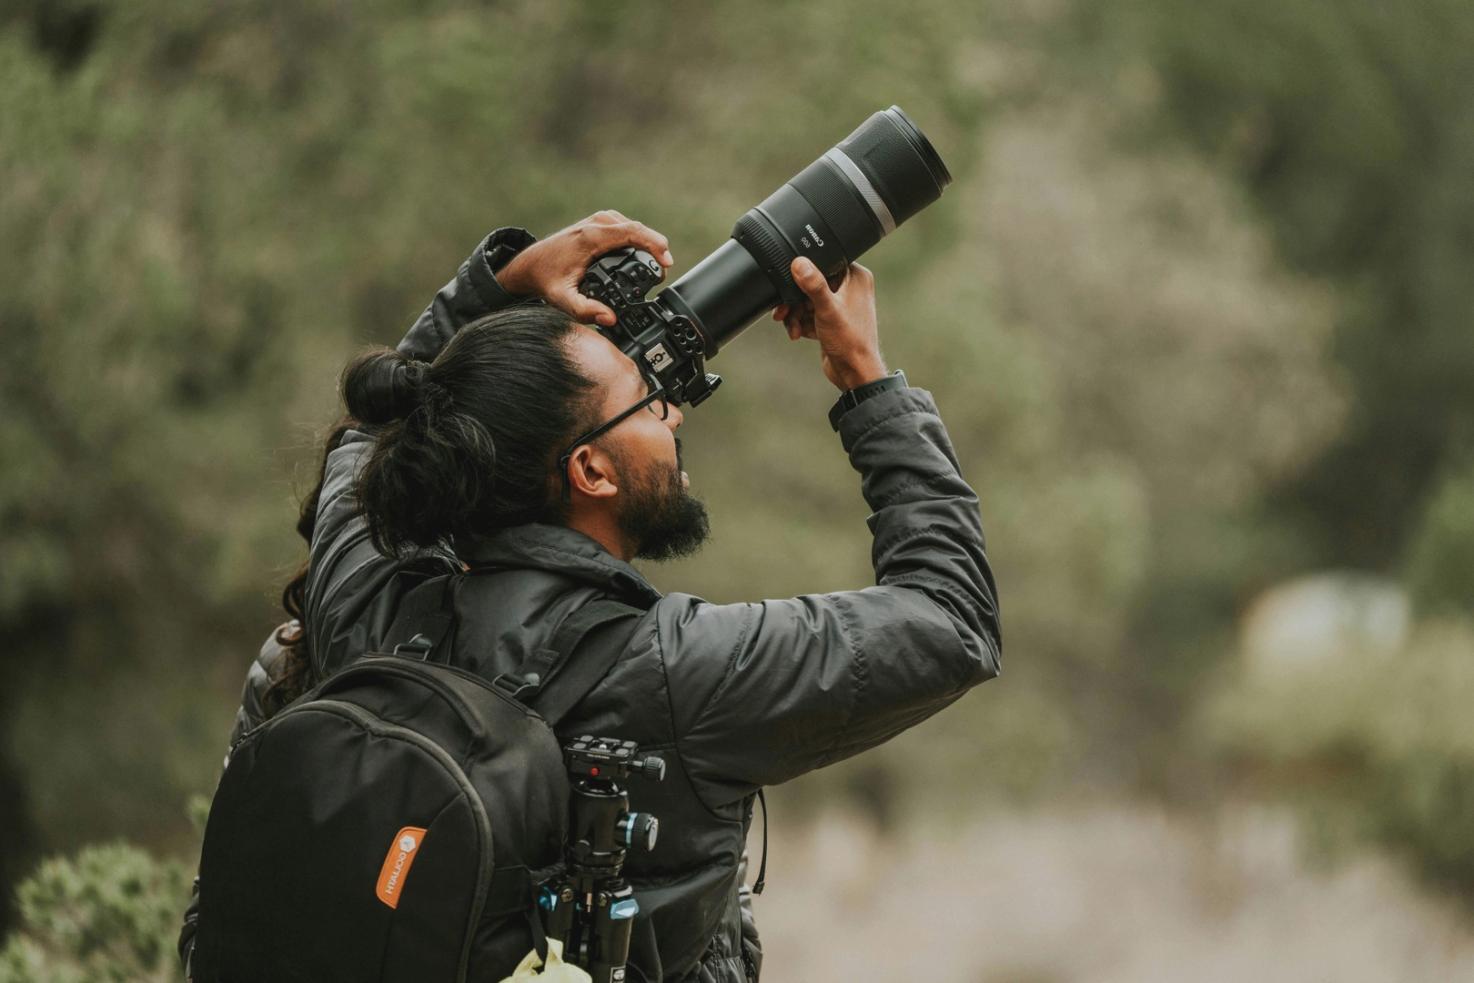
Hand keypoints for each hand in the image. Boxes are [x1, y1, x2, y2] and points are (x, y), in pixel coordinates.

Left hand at [497, 210, 674, 326]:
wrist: (530, 265)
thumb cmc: (546, 279)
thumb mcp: (563, 300)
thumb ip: (586, 311)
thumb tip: (610, 319)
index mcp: (591, 237)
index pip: (631, 232)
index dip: (654, 245)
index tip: (666, 262)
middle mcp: (595, 224)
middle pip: (636, 228)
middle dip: (656, 247)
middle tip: (664, 270)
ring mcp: (597, 221)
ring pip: (632, 226)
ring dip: (648, 242)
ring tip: (657, 264)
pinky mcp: (598, 223)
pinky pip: (625, 227)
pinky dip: (637, 239)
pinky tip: (643, 253)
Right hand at [772, 257, 886, 390]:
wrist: (854, 372)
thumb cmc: (851, 342)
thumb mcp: (827, 309)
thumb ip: (813, 285)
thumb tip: (799, 263)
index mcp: (855, 277)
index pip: (825, 263)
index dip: (805, 273)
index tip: (791, 284)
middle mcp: (849, 288)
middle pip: (811, 283)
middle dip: (795, 299)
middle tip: (784, 309)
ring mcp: (840, 305)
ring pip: (807, 300)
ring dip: (795, 313)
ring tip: (792, 325)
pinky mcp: (831, 320)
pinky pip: (809, 314)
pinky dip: (801, 323)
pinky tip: (797, 333)